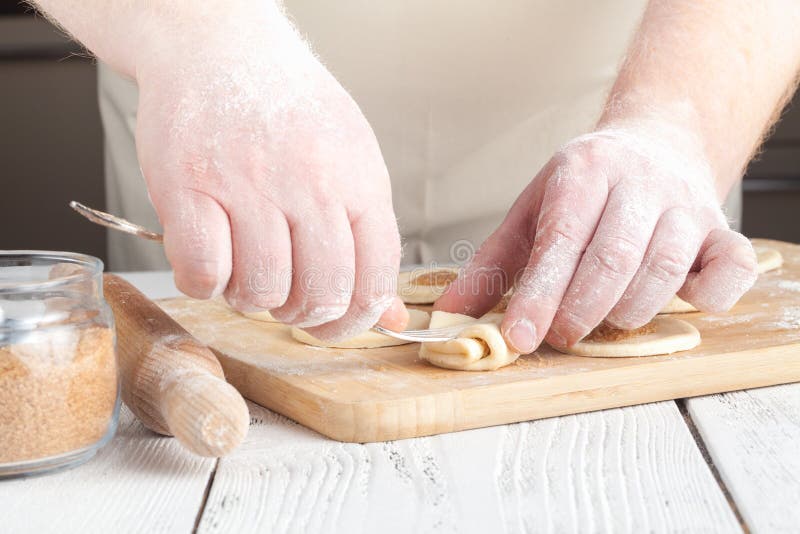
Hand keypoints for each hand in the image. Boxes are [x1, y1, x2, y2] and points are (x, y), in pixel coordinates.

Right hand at [133, 7, 405, 339]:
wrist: (220, 47)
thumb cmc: (287, 108)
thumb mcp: (350, 161)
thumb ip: (368, 239)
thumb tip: (388, 315)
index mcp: (359, 180)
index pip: (374, 280)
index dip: (354, 321)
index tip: (333, 325)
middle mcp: (311, 183)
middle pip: (320, 294)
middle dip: (301, 314)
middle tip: (284, 298)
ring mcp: (250, 183)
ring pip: (261, 291)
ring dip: (249, 298)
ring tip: (244, 267)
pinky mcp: (190, 185)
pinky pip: (203, 273)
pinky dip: (204, 283)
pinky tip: (209, 258)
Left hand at [436, 123, 757, 352]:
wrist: (655, 144)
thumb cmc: (585, 188)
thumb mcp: (531, 211)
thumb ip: (493, 264)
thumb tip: (452, 315)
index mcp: (584, 170)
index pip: (561, 239)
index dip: (540, 295)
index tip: (519, 338)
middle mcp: (640, 181)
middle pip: (614, 258)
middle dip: (581, 310)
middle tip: (561, 336)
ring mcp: (686, 203)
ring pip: (664, 269)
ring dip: (629, 310)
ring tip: (603, 323)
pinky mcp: (721, 229)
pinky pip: (730, 267)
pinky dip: (709, 296)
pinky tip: (681, 305)